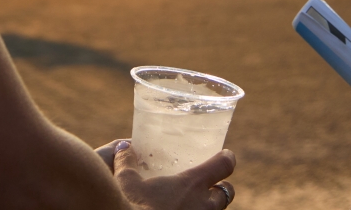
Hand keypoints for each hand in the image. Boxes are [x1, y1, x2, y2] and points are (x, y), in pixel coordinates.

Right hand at [112, 140, 236, 209]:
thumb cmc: (131, 205)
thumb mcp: (126, 180)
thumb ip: (127, 161)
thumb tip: (123, 147)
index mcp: (192, 184)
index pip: (223, 166)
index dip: (227, 158)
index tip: (226, 155)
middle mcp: (203, 204)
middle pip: (227, 193)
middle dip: (221, 187)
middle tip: (211, 184)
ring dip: (211, 205)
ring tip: (197, 202)